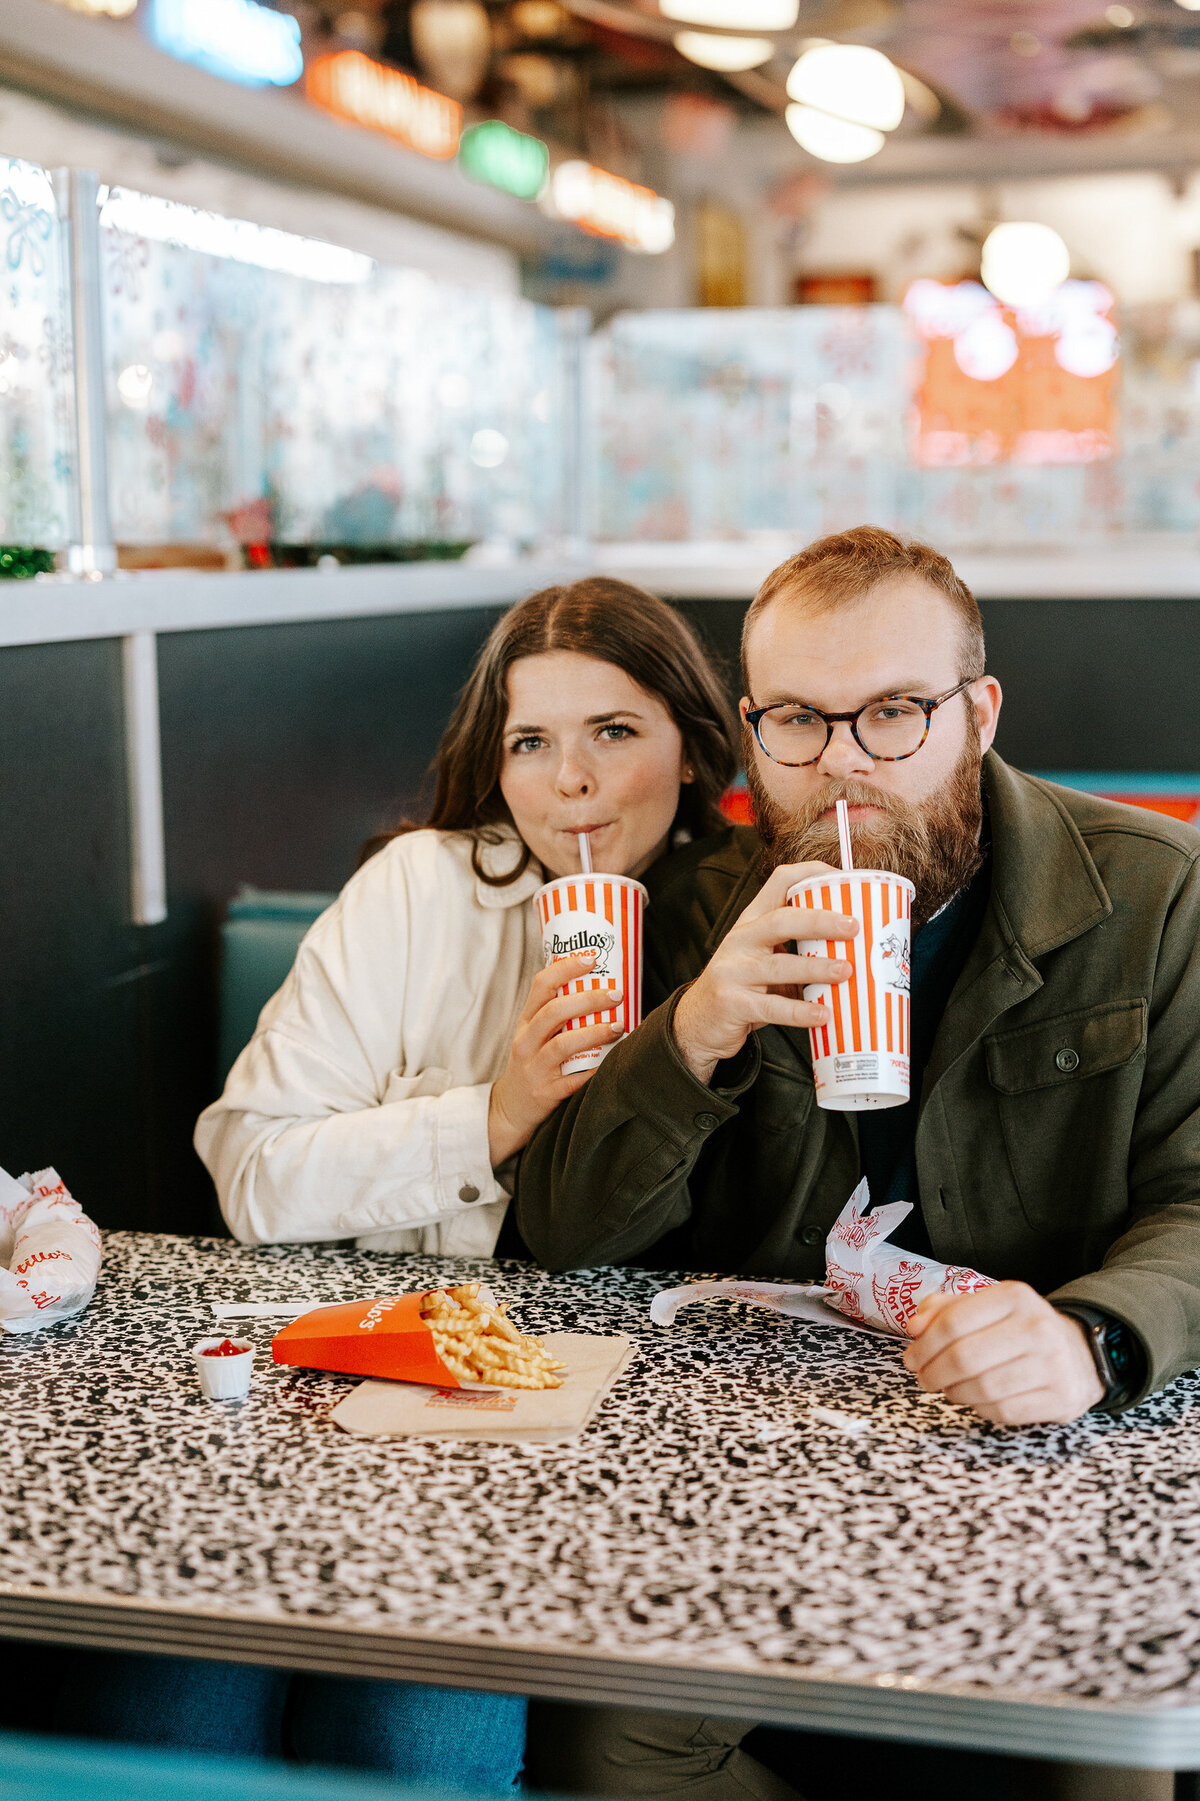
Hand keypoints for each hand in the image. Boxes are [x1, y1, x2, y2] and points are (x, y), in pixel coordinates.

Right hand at [487, 953, 624, 1166]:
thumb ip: (559, 1013)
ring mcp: (534, 1068)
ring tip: (619, 1026)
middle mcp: (526, 1042)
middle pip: (554, 1013)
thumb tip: (603, 984)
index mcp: (526, 1021)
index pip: (541, 986)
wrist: (512, 1108)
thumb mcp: (535, 1035)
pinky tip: (612, 1062)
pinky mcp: (545, 1093)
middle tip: (617, 994)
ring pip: (562, 1046)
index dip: (566, 968)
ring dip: (595, 1033)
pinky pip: (572, 1081)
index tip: (592, 958)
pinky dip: (594, 1071)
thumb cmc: (534, 1062)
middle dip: (588, 1000)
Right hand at [671, 861, 857, 1084]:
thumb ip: (797, 949)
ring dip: (816, 967)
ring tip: (846, 971)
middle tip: (853, 927)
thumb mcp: (763, 957)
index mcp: (752, 922)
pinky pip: (772, 1007)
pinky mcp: (733, 1003)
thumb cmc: (743, 987)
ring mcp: (733, 971)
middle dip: (819, 920)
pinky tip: (823, 1014)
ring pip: (779, 965)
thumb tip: (856, 948)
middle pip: (780, 920)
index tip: (845, 879)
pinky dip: (800, 1012)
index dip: (812, 874)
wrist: (697, 1021)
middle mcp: (740, 940)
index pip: (780, 882)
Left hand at [902, 1282, 1103, 1425]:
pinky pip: (1002, 1411)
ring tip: (949, 1388)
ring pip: (981, 1388)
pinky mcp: (1060, 1398)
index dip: (923, 1345)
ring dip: (954, 1392)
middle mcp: (1037, 1327)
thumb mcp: (987, 1307)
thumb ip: (945, 1310)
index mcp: (1015, 1296)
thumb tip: (914, 1326)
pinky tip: (977, 1399)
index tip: (911, 1359)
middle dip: (932, 1372)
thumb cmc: (1020, 1329)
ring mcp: (1053, 1364)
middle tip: (923, 1378)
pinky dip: (980, 1408)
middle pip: (963, 1357)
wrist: (1081, 1354)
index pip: (953, 1322)